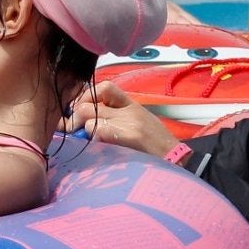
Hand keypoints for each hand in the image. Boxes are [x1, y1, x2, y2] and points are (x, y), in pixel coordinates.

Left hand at [62, 79, 178, 156]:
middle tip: (69, 129)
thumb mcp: (140, 125)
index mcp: (132, 105)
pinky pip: (97, 131)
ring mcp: (127, 122)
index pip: (104, 87)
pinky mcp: (127, 136)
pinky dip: (90, 140)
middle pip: (88, 104)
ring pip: (88, 117)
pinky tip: (95, 148)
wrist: (179, 160)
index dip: (86, 96)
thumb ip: (116, 119)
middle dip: (74, 116)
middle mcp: (128, 110)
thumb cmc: (158, 148)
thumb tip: (85, 122)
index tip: (79, 109)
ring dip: (82, 131)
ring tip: (85, 141)